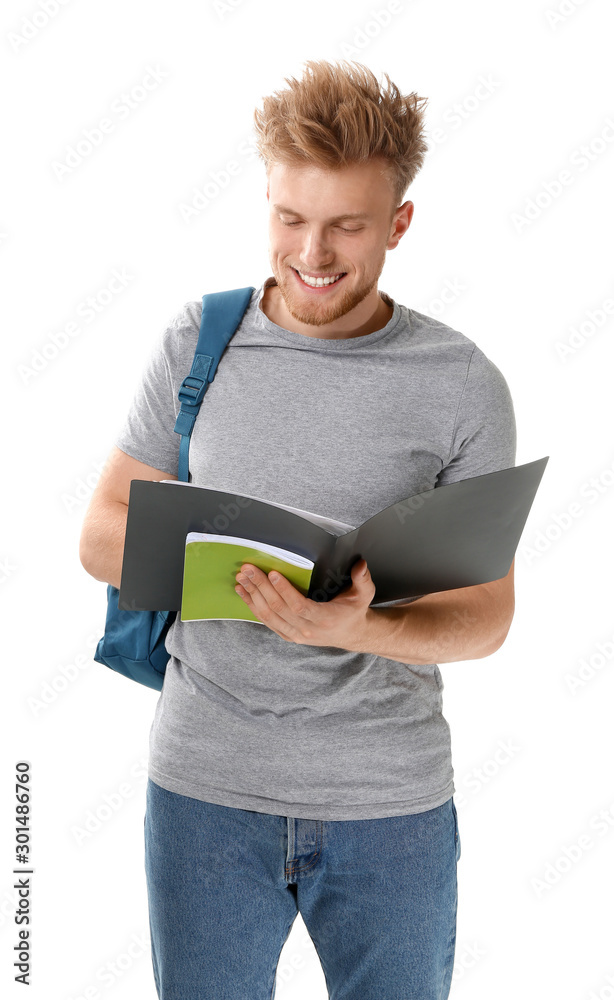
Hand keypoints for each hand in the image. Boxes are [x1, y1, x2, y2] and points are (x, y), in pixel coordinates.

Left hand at [234, 558, 375, 648]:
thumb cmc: (353, 611)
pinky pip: (266, 621)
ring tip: (241, 578)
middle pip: (279, 609)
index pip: (300, 606)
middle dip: (261, 587)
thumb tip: (360, 565)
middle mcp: (308, 630)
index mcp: (325, 619)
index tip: (273, 573)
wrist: (350, 634)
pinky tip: (244, 592)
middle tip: (249, 569)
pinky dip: (252, 606)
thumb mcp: (364, 594)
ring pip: (268, 615)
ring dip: (252, 595)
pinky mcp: (287, 635)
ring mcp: (295, 635)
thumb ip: (362, 579)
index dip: (285, 591)